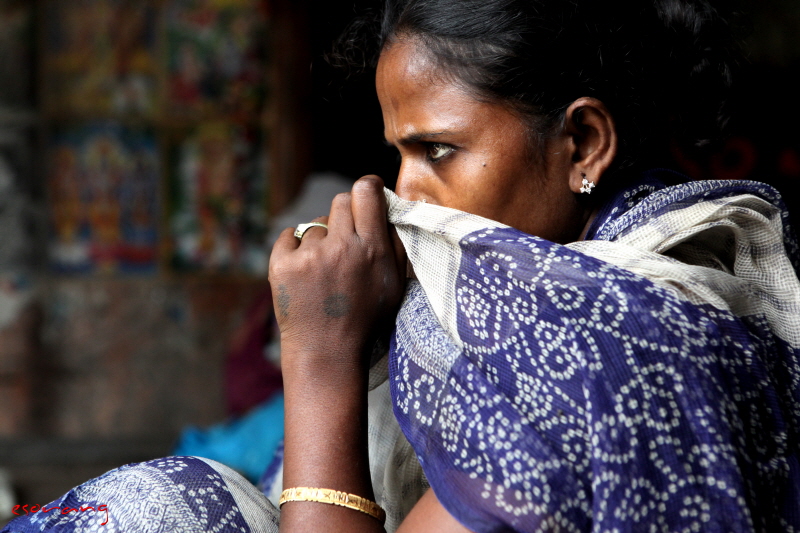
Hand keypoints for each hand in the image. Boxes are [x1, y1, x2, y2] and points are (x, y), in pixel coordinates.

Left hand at [268, 176, 406, 380]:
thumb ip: (396, 245)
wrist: (327, 354)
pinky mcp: (281, 265)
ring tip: (325, 270)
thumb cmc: (366, 320)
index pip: (366, 192)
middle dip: (346, 216)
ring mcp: (309, 256)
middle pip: (341, 201)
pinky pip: (289, 235)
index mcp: (372, 249)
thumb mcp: (395, 285)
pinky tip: (305, 272)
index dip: (368, 188)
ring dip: (322, 239)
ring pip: (316, 223)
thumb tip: (390, 210)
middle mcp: (341, 247)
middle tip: (346, 240)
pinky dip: (295, 248)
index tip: (368, 193)